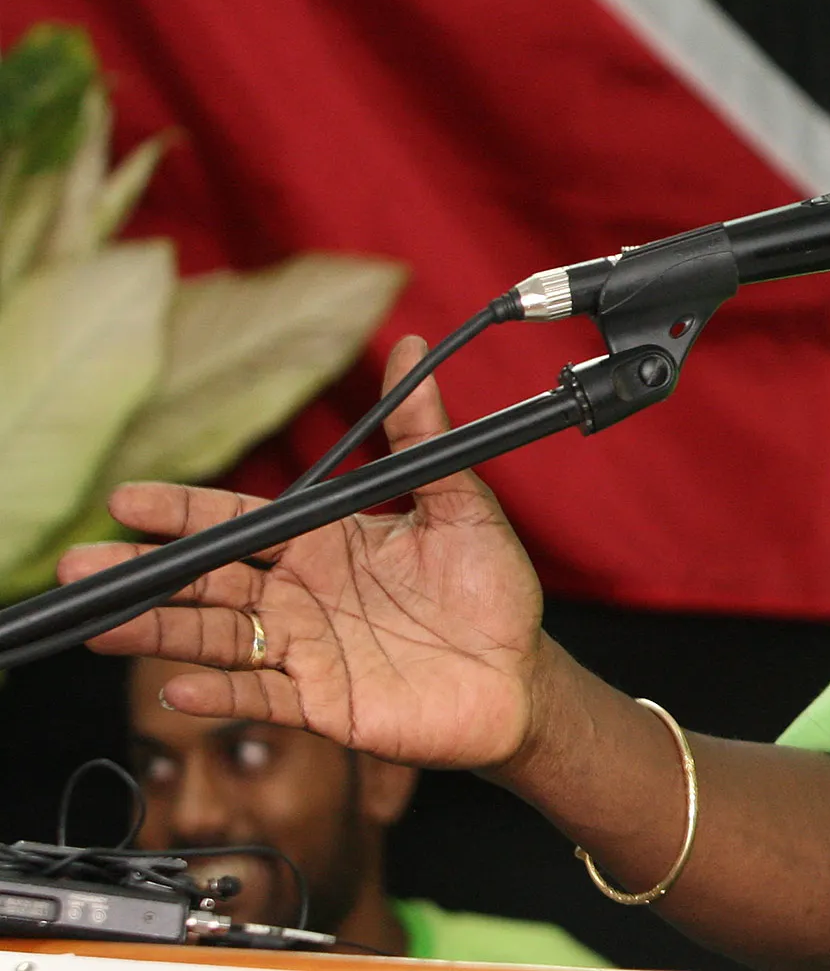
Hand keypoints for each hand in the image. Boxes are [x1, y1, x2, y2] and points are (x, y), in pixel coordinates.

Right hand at [57, 337, 548, 769]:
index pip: (240, 521)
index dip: (185, 511)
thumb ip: (422, 436)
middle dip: (145, 571)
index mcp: (327, 542)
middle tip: (83, 564)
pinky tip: (179, 691)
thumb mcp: (462, 503)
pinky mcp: (320, 702)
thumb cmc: (491, 590)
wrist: (521, 676)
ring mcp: (305, 649)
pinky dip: (219, 696)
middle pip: (209, 579)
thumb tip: (409, 351)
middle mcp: (302, 593)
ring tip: (102, 624)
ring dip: (158, 632)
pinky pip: (259, 697)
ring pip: (216, 637)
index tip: (127, 500)